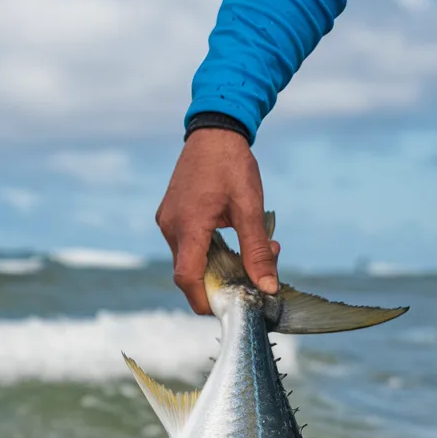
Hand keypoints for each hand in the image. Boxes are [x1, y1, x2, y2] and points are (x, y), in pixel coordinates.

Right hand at [156, 129, 279, 314]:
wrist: (214, 129)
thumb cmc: (232, 164)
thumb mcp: (250, 207)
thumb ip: (257, 250)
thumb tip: (268, 287)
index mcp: (188, 226)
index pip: (187, 279)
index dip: (204, 301)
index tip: (226, 308)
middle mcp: (171, 227)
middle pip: (190, 274)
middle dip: (221, 282)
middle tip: (254, 272)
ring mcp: (168, 221)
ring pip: (190, 261)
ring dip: (218, 265)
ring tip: (250, 248)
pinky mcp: (171, 216)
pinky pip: (188, 246)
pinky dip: (209, 251)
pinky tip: (232, 237)